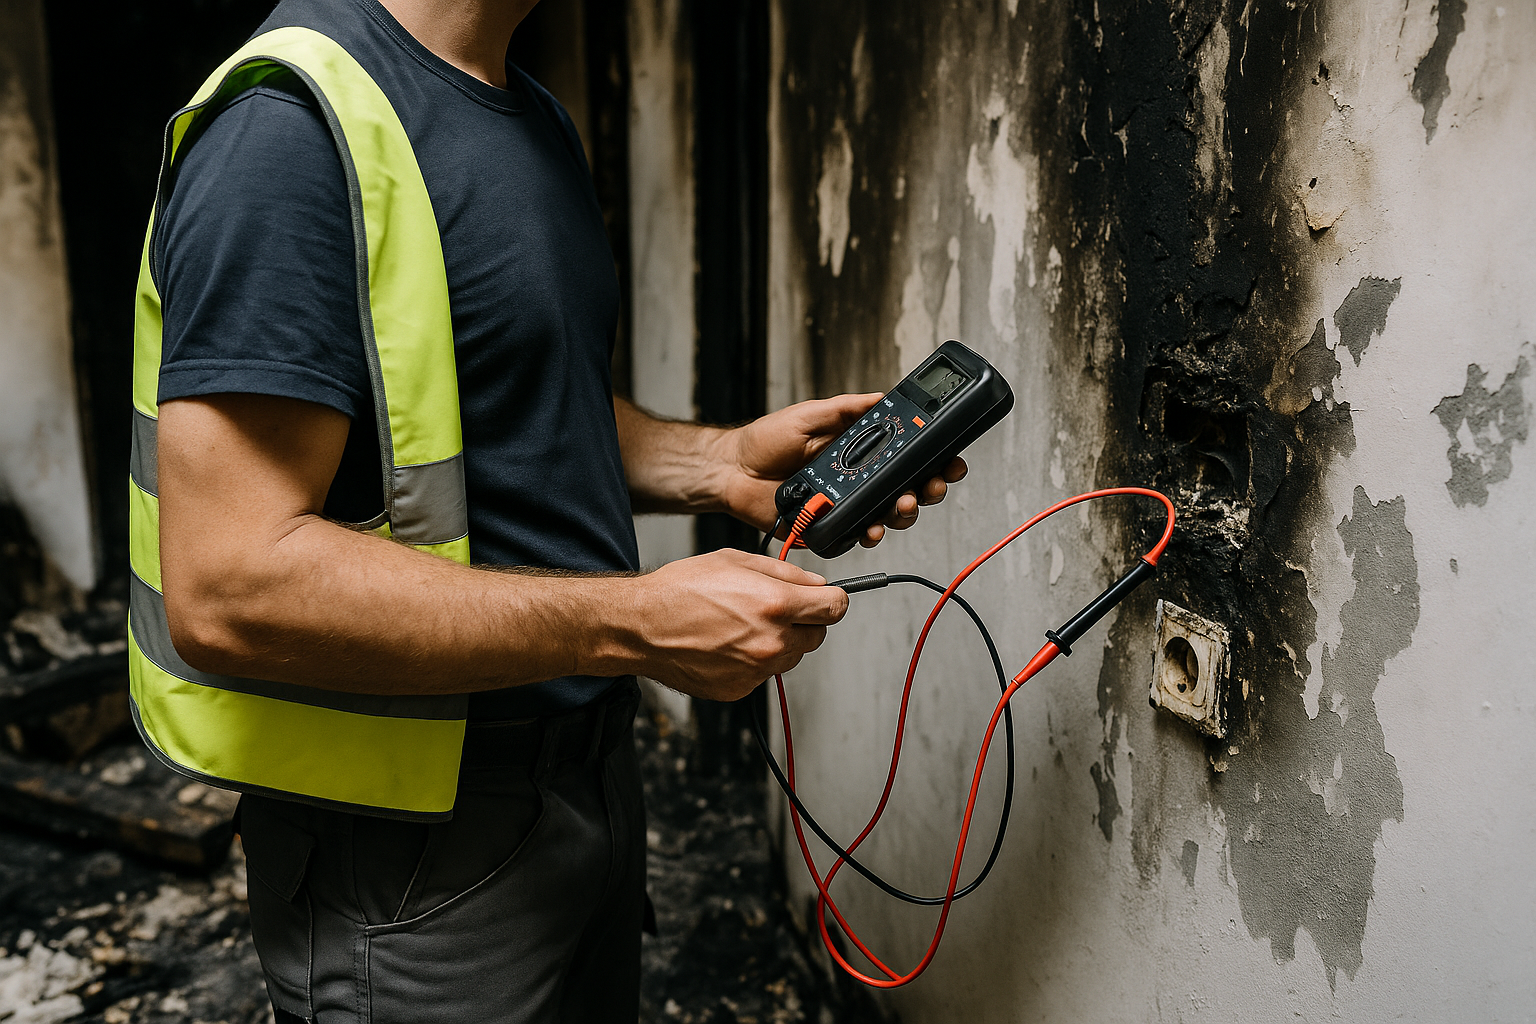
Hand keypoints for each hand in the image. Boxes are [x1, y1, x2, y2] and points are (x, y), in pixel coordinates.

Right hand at [628, 549, 847, 700]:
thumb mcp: (736, 560)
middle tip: (776, 608)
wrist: (642, 626)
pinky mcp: (741, 688)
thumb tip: (817, 583)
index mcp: (774, 604)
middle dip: (806, 620)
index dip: (834, 599)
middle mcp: (771, 641)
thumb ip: (785, 572)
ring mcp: (756, 669)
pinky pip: (765, 674)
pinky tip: (729, 643)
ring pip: (792, 656)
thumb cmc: (681, 589)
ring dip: (781, 641)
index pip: (835, 608)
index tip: (827, 598)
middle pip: (818, 635)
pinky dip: (756, 660)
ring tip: (744, 624)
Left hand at [716, 394, 968, 547]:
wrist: (733, 470)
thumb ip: (847, 408)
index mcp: (860, 450)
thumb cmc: (766, 441)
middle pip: (909, 488)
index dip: (933, 458)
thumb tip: (882, 396)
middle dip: (929, 488)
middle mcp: (859, 479)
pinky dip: (872, 533)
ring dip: (906, 512)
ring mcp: (847, 505)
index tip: (951, 458)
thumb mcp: (810, 414)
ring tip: (905, 504)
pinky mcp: (831, 527)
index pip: (907, 455)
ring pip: (891, 514)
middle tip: (933, 484)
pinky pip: (860, 534)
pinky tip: (873, 528)